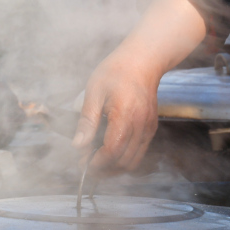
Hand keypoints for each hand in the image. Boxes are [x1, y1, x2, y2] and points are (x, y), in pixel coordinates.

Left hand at [71, 0, 207, 174]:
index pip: (112, 151)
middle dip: (104, 169)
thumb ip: (87, 120)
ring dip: (115, 168)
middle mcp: (141, 126)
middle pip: (123, 161)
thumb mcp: (94, 91)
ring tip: (97, 163)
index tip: (82, 163)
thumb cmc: (117, 71)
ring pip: (133, 161)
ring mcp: (148, 128)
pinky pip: (139, 152)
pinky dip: (125, 159)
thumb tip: (78, 145)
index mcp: (125, 116)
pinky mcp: (151, 128)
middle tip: (86, 165)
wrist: (143, 60)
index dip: (96, 162)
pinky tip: (111, 154)